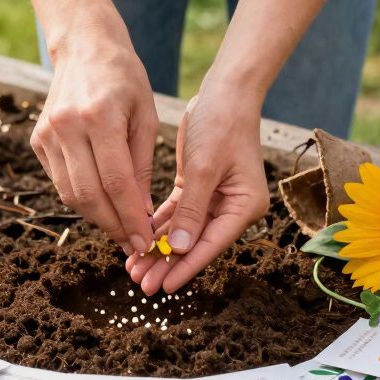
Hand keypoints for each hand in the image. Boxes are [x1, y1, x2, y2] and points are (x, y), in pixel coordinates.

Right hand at [31, 8, 157, 253]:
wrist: (85, 47)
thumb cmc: (124, 78)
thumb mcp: (146, 116)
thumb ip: (141, 165)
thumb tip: (140, 213)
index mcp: (99, 117)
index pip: (115, 182)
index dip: (130, 218)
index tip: (144, 240)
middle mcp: (67, 126)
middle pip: (88, 194)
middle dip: (112, 226)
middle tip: (132, 243)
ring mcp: (47, 134)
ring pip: (69, 194)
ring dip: (95, 217)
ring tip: (119, 228)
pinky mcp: (37, 139)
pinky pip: (60, 181)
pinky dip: (81, 197)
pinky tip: (101, 202)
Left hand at [127, 88, 268, 294]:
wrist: (224, 92)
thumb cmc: (221, 124)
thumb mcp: (204, 168)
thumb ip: (191, 210)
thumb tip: (179, 249)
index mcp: (244, 206)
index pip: (211, 244)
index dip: (185, 267)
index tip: (163, 287)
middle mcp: (233, 207)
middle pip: (195, 243)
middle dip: (167, 263)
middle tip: (140, 284)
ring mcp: (216, 198)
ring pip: (183, 232)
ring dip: (159, 248)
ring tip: (134, 268)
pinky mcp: (198, 187)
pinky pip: (177, 214)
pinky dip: (159, 227)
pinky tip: (140, 240)